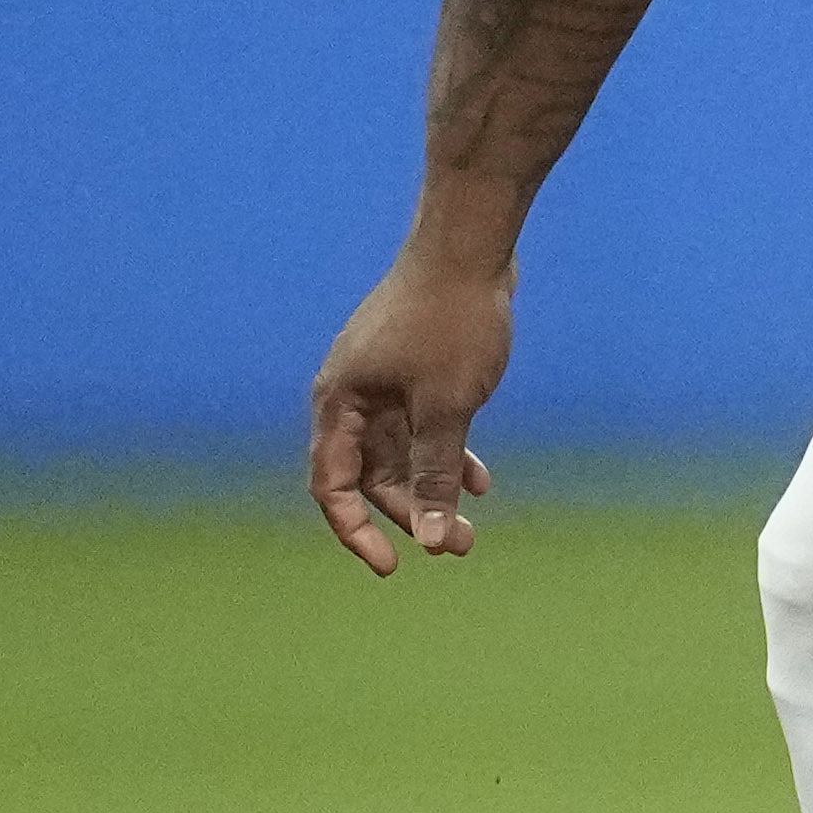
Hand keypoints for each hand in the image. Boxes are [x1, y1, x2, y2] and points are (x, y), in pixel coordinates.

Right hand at [306, 248, 516, 575]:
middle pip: (370, 475)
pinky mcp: (412, 370)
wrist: (471, 246)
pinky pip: (422, 427)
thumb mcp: (446, 407)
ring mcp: (382, 382)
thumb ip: (434, 474)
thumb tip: (429, 539)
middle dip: (410, 512)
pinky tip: (480, 481)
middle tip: (459, 546)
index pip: (332, 486)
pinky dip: (446, 453)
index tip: (391, 566)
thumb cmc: (450, 321)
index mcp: (339, 405)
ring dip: (432, 487)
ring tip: (471, 526)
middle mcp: (351, 397)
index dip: (357, 531)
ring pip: (400, 454)